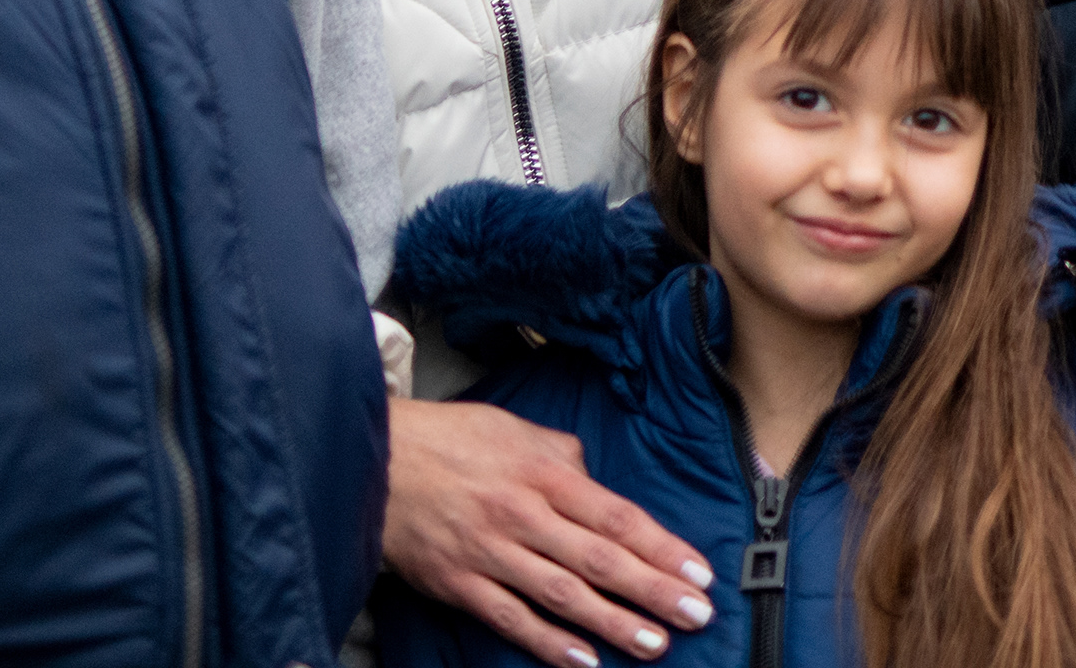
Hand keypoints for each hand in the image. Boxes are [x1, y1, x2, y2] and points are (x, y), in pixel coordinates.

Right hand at [382, 396, 714, 667]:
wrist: (377, 460)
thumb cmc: (455, 441)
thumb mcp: (520, 431)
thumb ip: (565, 460)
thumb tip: (599, 484)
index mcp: (545, 474)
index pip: (617, 516)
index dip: (662, 547)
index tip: (699, 572)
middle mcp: (524, 515)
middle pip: (600, 559)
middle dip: (654, 590)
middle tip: (696, 615)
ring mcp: (491, 553)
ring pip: (562, 594)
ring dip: (611, 622)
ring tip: (654, 643)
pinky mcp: (459, 584)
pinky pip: (510, 618)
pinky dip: (547, 642)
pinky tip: (582, 661)